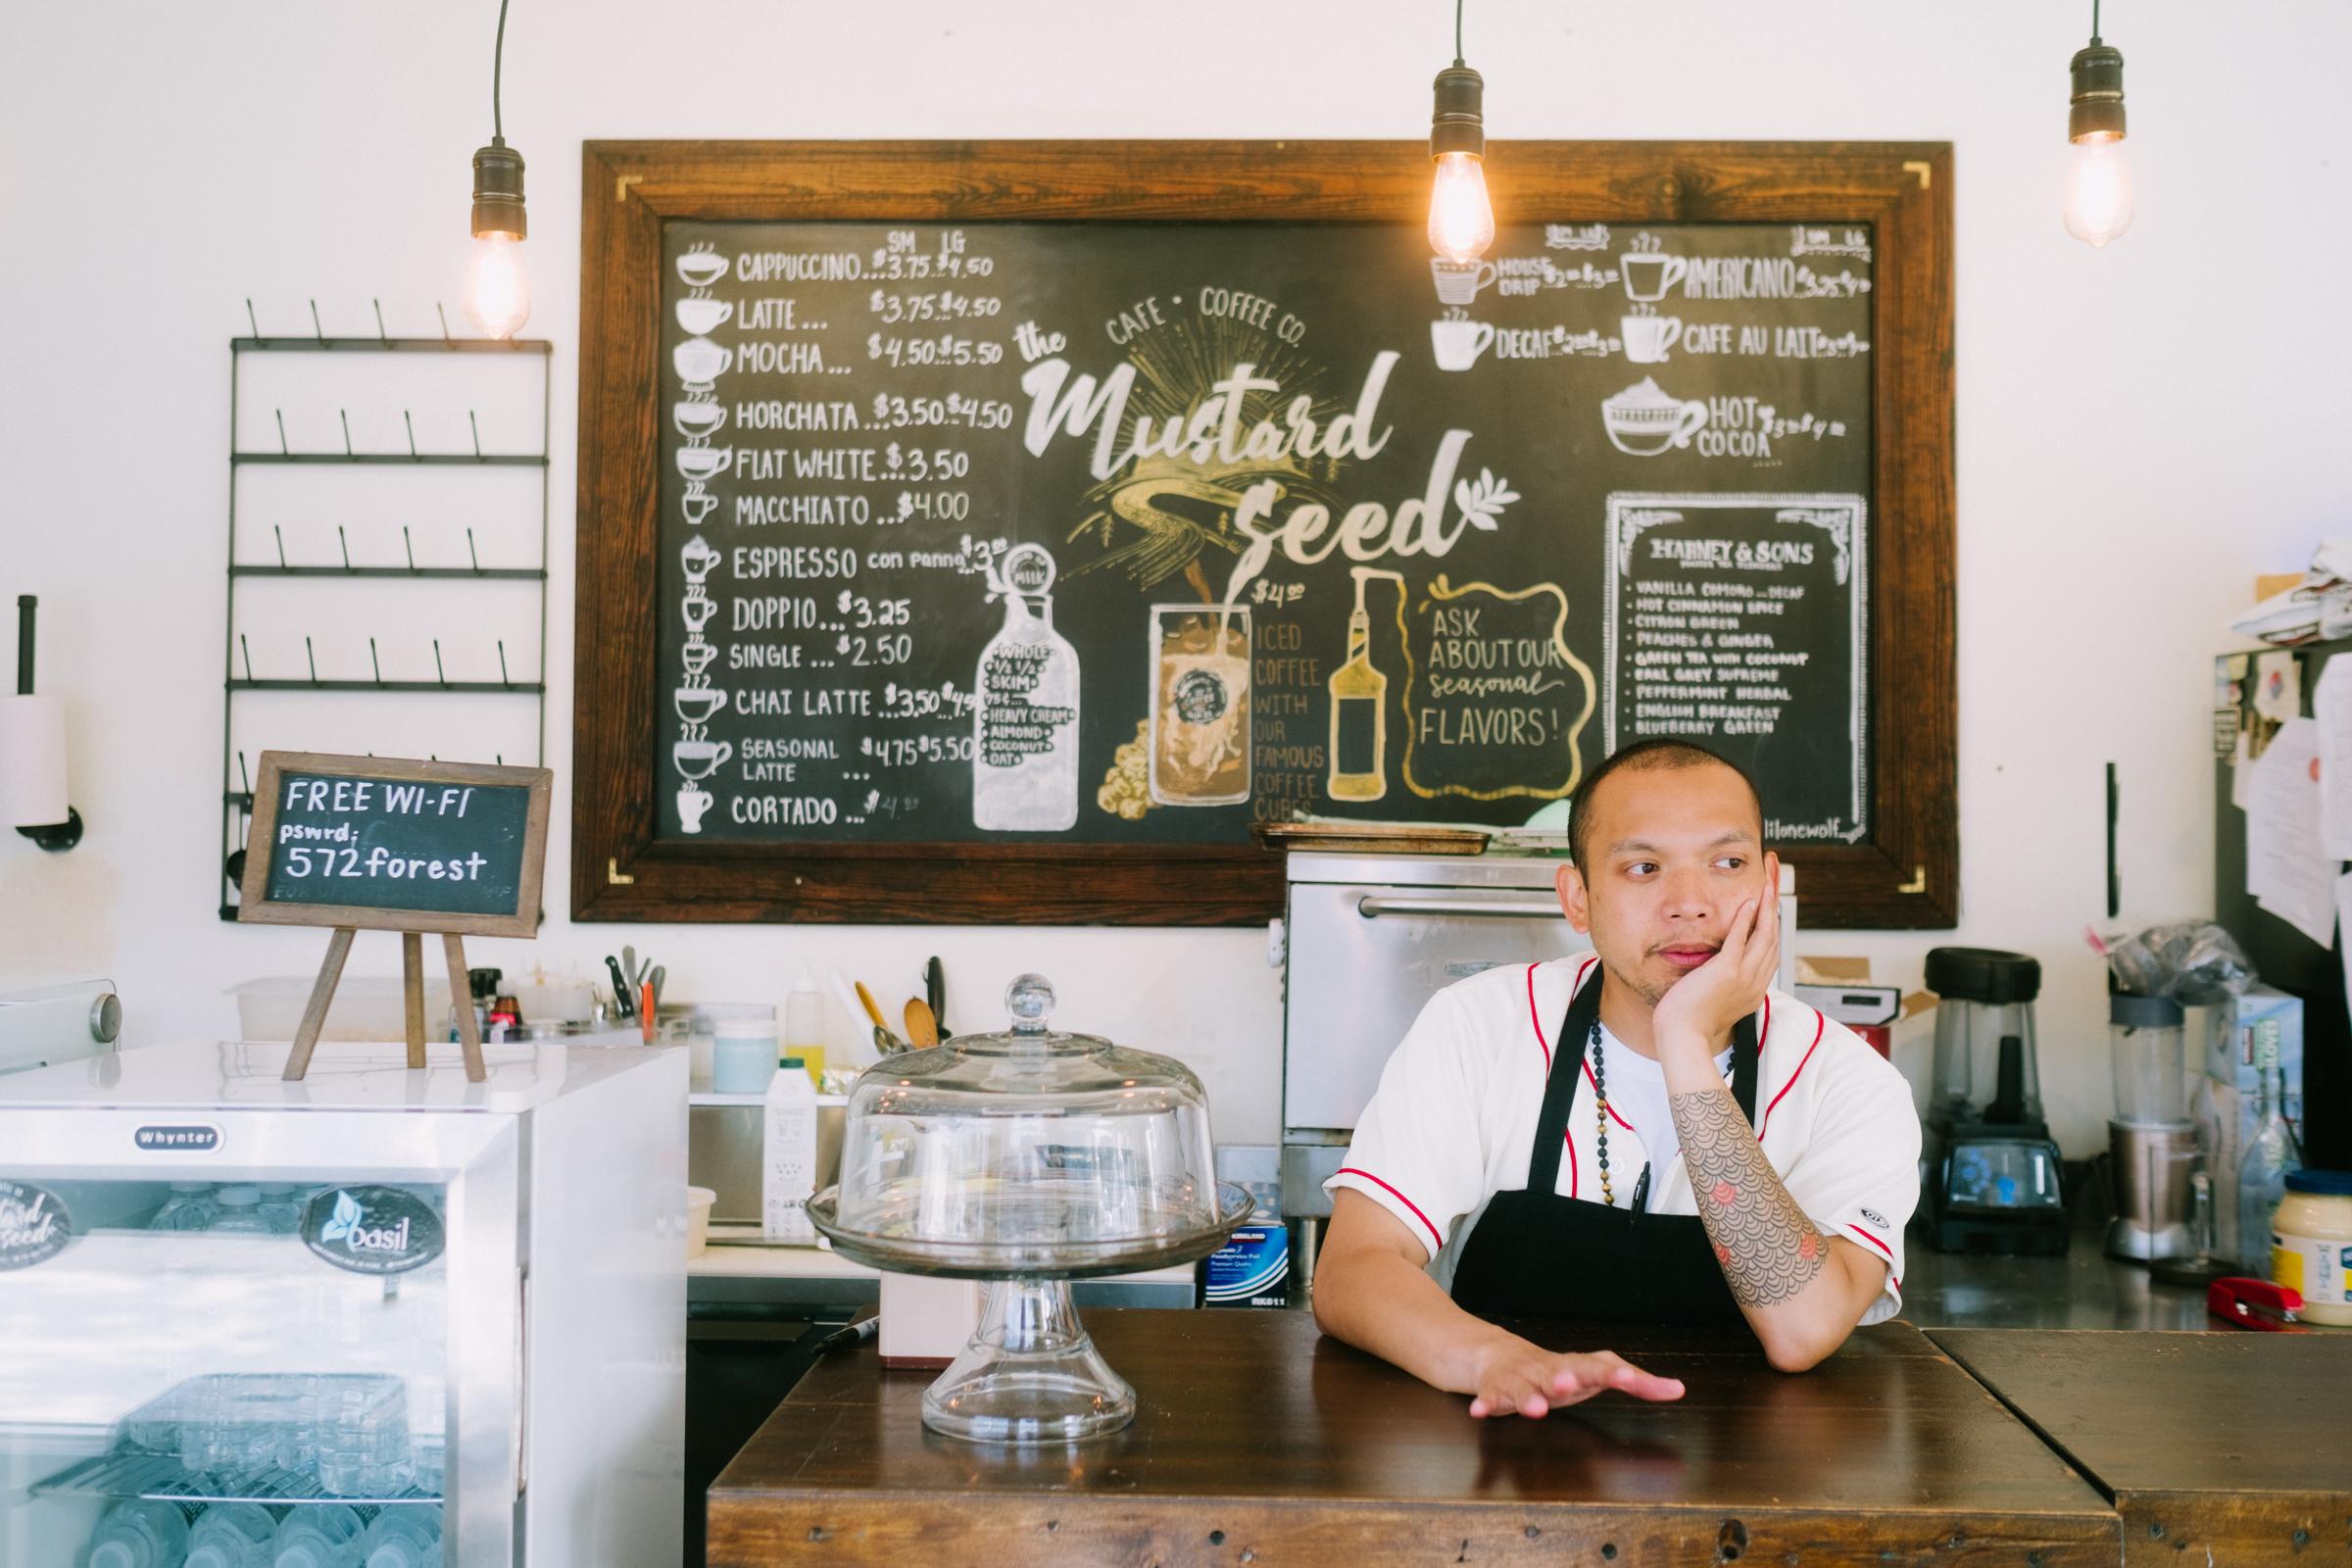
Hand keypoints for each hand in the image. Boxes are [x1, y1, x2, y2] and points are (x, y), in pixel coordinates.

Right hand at [1466, 1335, 1685, 1417]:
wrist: (1499, 1354)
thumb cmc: (1560, 1370)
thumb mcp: (1598, 1374)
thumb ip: (1639, 1382)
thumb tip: (1679, 1389)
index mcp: (1576, 1366)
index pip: (1598, 1367)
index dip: (1613, 1374)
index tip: (1628, 1380)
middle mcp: (1548, 1369)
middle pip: (1556, 1372)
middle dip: (1563, 1378)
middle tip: (1570, 1385)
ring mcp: (1520, 1379)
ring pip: (1522, 1387)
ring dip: (1527, 1397)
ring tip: (1535, 1409)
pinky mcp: (1494, 1391)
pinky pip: (1489, 1398)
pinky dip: (1485, 1404)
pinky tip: (1480, 1412)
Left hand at [1651, 852, 1780, 1055]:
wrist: (1682, 1037)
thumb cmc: (1690, 1019)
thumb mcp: (1715, 997)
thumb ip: (1723, 979)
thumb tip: (1719, 965)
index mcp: (1754, 988)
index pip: (1771, 949)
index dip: (1773, 922)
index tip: (1771, 902)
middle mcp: (1755, 981)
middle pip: (1774, 936)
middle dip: (1775, 905)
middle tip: (1774, 879)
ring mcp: (1744, 976)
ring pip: (1764, 935)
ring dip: (1766, 906)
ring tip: (1768, 883)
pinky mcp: (1726, 972)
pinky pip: (1741, 939)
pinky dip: (1747, 919)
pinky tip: (1749, 902)